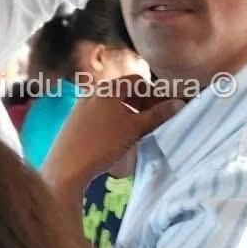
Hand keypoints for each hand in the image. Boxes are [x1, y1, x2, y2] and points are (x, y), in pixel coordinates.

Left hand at [43, 83, 183, 192]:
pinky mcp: (74, 120)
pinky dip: (114, 119)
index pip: (137, 80)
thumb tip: (179, 103)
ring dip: (128, 111)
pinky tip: (117, 137)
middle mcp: (93, 91)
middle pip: (123, 90)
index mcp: (109, 88)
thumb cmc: (103, 144)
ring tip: (138, 130)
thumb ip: (157, 115)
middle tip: (154, 119)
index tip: (164, 107)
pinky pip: (100, 112)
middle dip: (142, 102)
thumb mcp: (134, 129)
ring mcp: (81, 105)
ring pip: (111, 103)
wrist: (67, 166)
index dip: (154, 92)